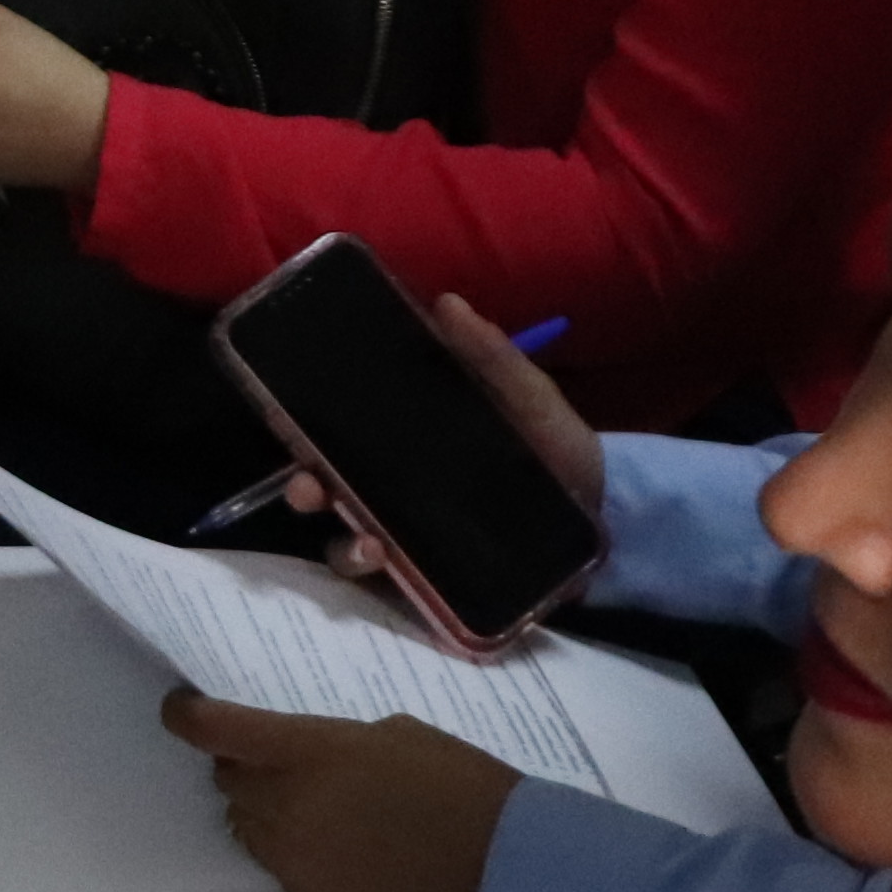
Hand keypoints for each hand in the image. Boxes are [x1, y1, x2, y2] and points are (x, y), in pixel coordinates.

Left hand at [156, 690, 515, 891]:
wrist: (507, 869)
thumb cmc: (460, 783)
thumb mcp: (394, 734)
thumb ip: (331, 743)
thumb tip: (301, 761)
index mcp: (305, 754)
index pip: (215, 731)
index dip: (188, 717)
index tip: (181, 710)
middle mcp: (284, 810)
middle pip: (229, 784)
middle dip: (246, 769)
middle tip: (287, 766)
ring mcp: (294, 866)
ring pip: (249, 832)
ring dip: (270, 816)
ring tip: (326, 814)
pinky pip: (285, 875)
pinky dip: (303, 861)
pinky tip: (352, 858)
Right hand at [279, 292, 603, 582]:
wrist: (610, 516)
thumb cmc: (559, 446)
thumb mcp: (529, 395)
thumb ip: (492, 355)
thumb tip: (446, 302)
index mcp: (407, 441)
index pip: (338, 433)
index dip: (300, 428)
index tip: (281, 418)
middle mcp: (394, 490)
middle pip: (329, 491)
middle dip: (306, 489)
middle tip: (308, 488)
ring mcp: (409, 539)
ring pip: (348, 544)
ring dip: (343, 545)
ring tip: (368, 544)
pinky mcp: (431, 583)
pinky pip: (389, 589)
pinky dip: (380, 581)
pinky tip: (390, 567)